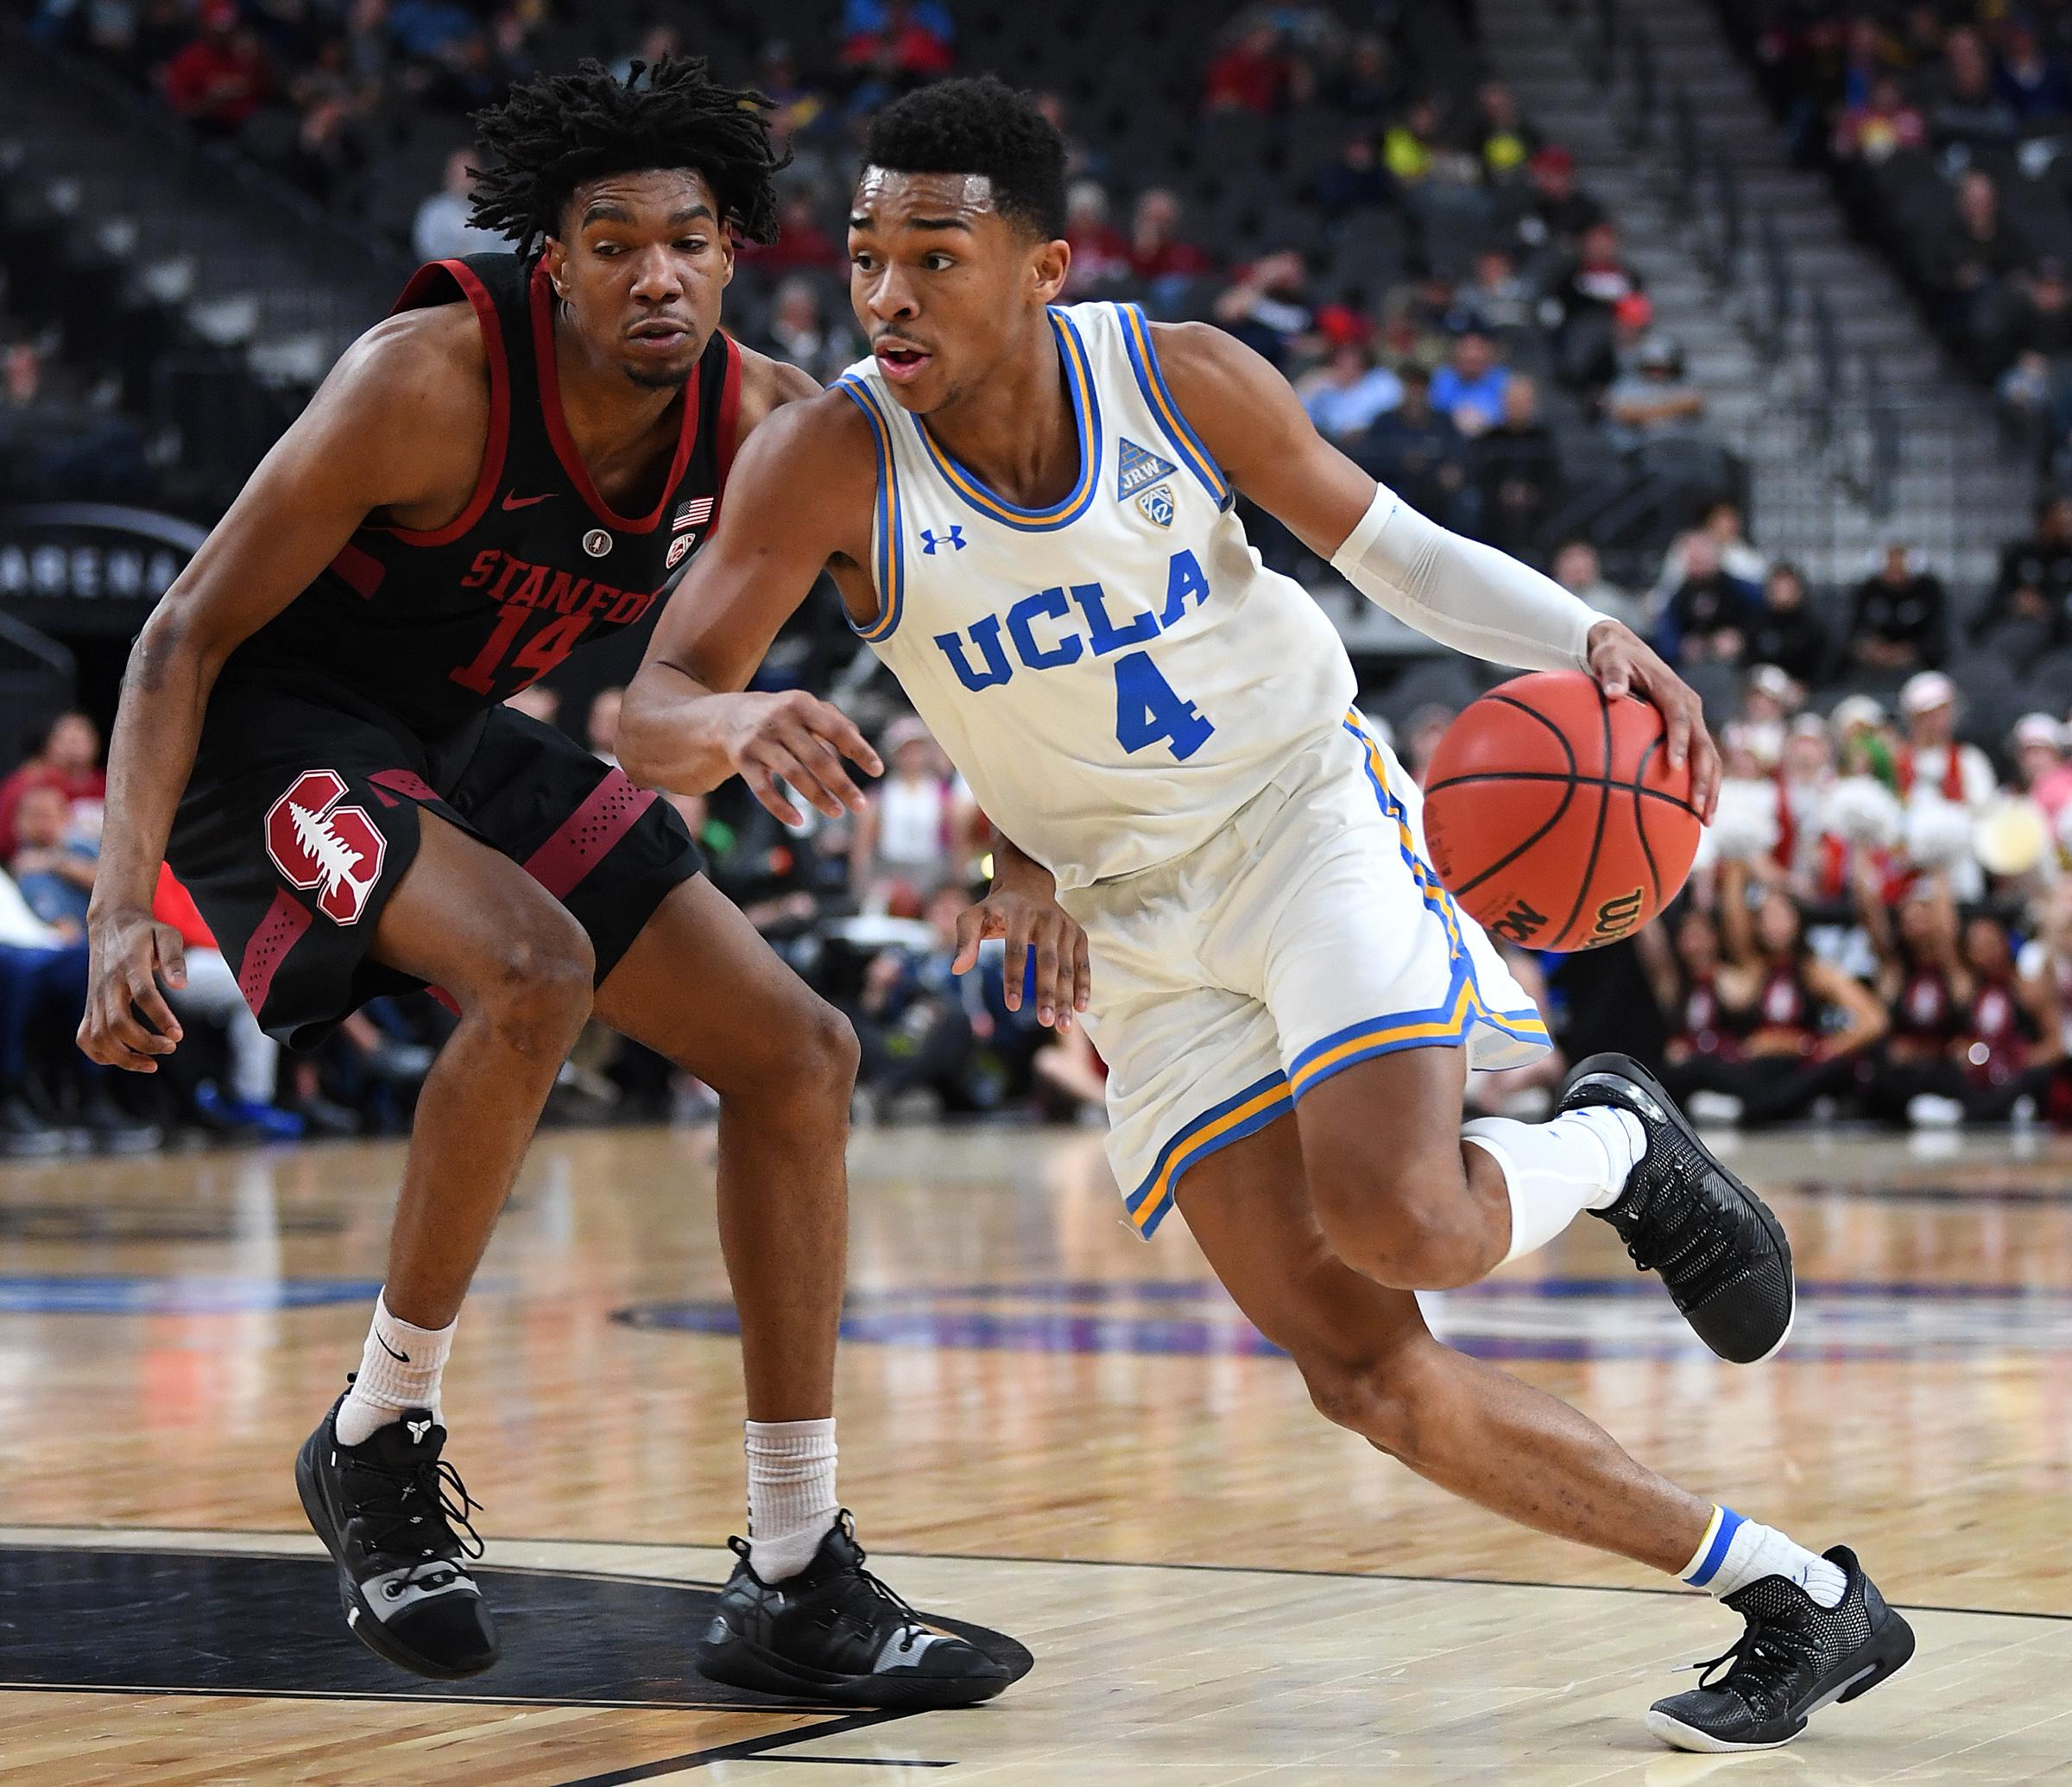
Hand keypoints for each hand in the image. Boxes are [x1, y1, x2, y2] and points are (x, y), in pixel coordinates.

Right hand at [78, 905, 186, 1072]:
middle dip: (144, 1042)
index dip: (160, 1017)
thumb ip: (175, 958)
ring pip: (98, 1037)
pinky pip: (85, 1038)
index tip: (178, 1035)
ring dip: (124, 1057)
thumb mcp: (168, 934)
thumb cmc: (146, 932)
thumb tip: (182, 986)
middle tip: (171, 1047)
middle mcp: (108, 984)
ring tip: (152, 1064)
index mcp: (129, 965)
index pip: (143, 995)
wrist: (111, 924)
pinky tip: (126, 1059)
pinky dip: (101, 1055)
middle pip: (117, 1023)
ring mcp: (95, 997)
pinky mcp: (90, 1006)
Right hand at [717, 691, 881, 825]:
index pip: (837, 730)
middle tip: (861, 806)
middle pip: (817, 758)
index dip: (860, 750)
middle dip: (842, 785)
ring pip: (793, 775)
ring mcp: (759, 740)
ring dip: (818, 798)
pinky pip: (763, 789)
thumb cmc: (780, 715)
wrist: (728, 716)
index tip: (877, 771)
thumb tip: (859, 742)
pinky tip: (799, 822)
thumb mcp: (805, 707)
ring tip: (837, 813)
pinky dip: (781, 808)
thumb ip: (835, 720)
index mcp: (801, 705)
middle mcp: (780, 720)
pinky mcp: (742, 760)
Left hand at [950, 865, 1090, 1029]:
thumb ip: (964, 941)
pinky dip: (1083, 985)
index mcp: (1018, 914)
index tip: (1012, 1006)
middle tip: (1046, 1022)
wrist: (1028, 885)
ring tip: (1063, 1026)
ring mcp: (1065, 926)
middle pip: (1048, 961)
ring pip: (1067, 966)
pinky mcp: (1078, 934)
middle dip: (1047, 993)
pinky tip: (1081, 1007)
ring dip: (1066, 996)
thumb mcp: (974, 916)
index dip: (1014, 978)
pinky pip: (1082, 963)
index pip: (1015, 950)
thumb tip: (957, 969)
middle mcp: (1046, 919)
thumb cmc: (996, 909)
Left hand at [1585, 618, 1720, 822]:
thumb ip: (1612, 674)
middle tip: (1700, 809)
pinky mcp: (1689, 730)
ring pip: (1710, 757)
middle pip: (1705, 746)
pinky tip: (1692, 812)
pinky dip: (1701, 784)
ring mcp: (1693, 720)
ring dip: (1711, 788)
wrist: (1624, 648)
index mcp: (1673, 691)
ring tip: (1706, 820)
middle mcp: (1690, 707)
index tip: (1675, 768)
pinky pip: (1699, 759)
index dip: (1680, 742)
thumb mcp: (1608, 659)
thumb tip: (1612, 691)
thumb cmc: (1612, 656)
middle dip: (1705, 779)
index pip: (1680, 719)